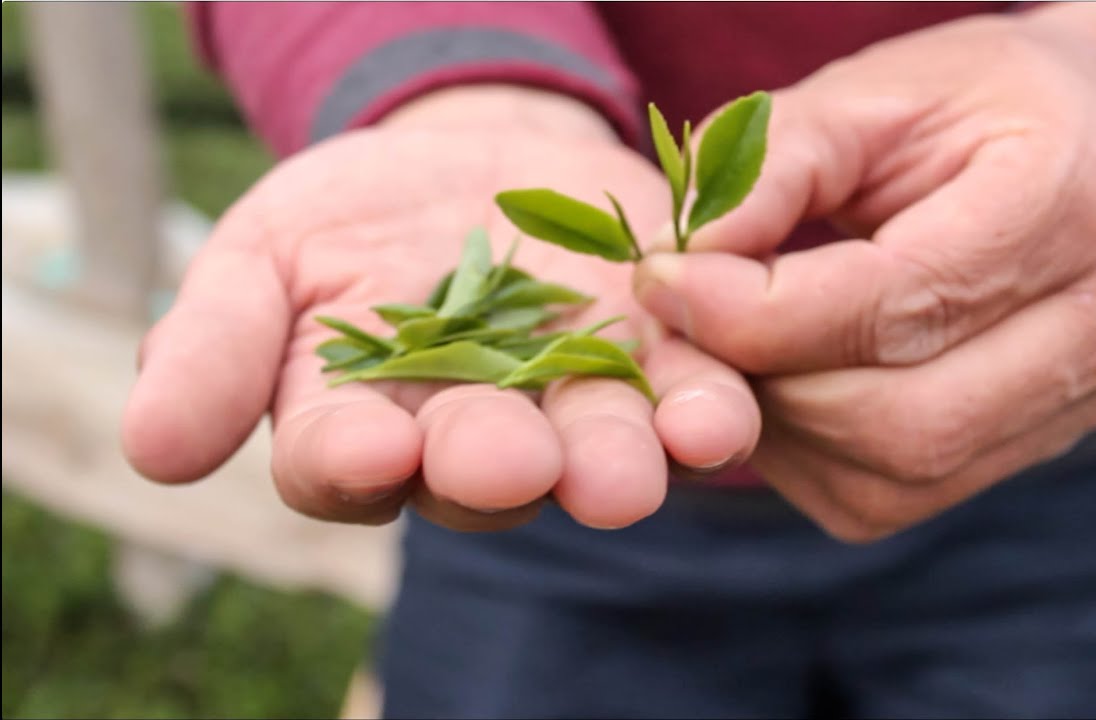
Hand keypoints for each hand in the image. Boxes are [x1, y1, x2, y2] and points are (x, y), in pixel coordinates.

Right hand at [122, 86, 759, 530]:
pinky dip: (701, 413)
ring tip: (628, 473)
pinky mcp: (658, 360)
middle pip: (479, 472)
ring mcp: (573, 404)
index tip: (366, 450)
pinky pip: (685, 397)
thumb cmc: (352, 222)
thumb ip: (210, 346)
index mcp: (365, 423)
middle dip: (493, 469)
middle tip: (509, 465)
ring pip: (591, 450)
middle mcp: (474, 436)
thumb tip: (152, 448)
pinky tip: (713, 418)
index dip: (349, 461)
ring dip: (613, 464)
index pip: (341, 460)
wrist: (474, 162)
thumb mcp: (262, 258)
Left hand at [633, 8, 1095, 540]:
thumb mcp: (861, 95)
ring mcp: (1090, 396)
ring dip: (784, 429)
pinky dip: (814, 457)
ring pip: (899, 474)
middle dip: (765, 384)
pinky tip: (786, 390)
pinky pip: (899, 496)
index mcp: (1071, 199)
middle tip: (690, 329)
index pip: (894, 303)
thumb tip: (674, 271)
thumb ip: (766, 172)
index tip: (661, 283)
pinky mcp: (1046, 444)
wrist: (1079, 141)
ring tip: (737, 352)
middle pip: (902, 418)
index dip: (755, 313)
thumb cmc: (961, 102)